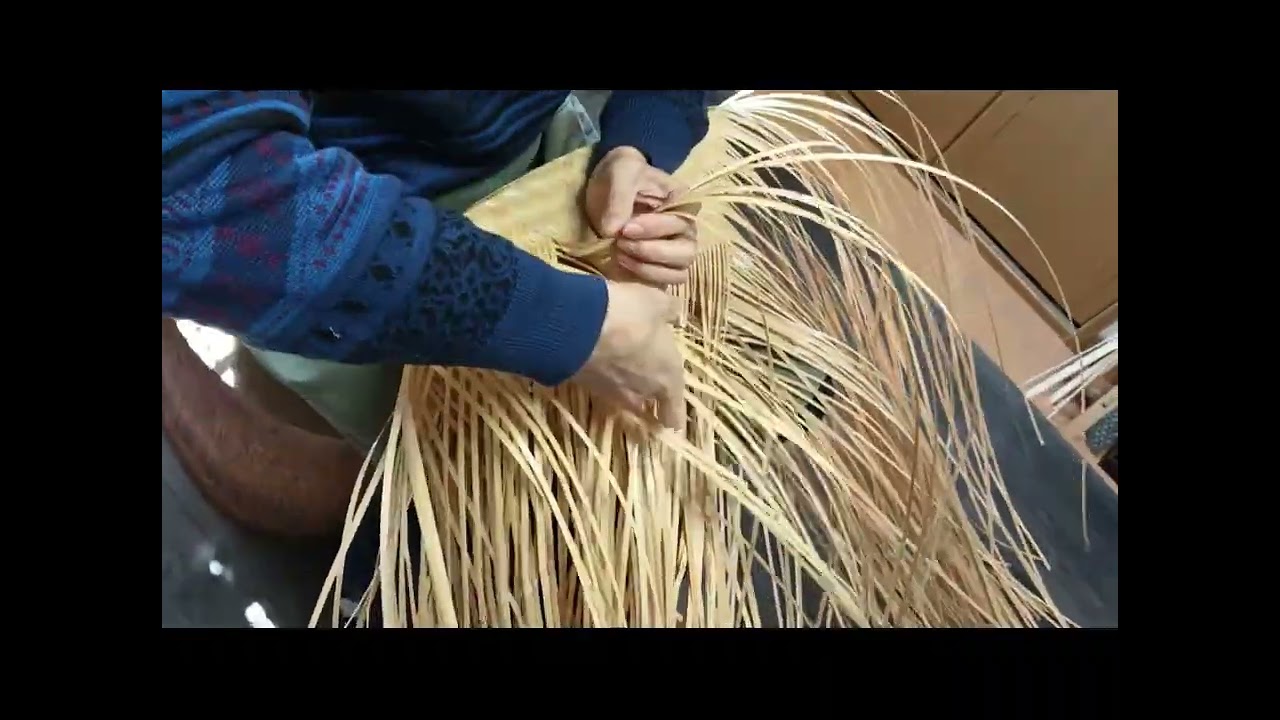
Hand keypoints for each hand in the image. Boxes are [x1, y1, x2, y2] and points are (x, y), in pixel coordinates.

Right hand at [572, 281, 685, 429]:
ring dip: (627, 385)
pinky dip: (604, 374)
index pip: (675, 410)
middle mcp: (641, 392)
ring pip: (624, 395)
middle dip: (650, 397)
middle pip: (648, 403)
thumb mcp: (656, 302)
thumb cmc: (628, 316)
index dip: (675, 416)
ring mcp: (611, 391)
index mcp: (667, 378)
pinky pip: (602, 382)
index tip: (673, 423)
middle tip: (650, 391)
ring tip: (626, 370)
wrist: (576, 325)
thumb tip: (675, 315)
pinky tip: (603, 358)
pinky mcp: (586, 384)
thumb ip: (670, 311)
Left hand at [584, 146, 697, 287]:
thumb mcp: (621, 171)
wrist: (604, 186)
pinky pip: (666, 282)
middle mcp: (684, 231)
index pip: (683, 223)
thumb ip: (620, 197)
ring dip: (648, 267)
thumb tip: (613, 231)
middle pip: (686, 252)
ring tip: (619, 252)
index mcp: (683, 203)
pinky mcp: (659, 267)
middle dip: (651, 250)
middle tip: (620, 241)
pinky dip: (646, 277)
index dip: (656, 229)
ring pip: (679, 272)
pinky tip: (623, 263)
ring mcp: (674, 251)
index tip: (625, 228)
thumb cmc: (620, 175)